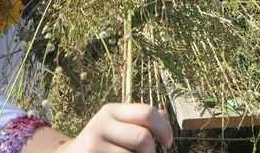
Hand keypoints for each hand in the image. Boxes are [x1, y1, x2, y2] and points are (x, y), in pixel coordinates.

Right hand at [57, 103, 172, 152]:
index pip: (146, 113)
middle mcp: (100, 124)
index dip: (164, 128)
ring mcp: (92, 145)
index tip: (168, 142)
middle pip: (143, 138)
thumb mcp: (117, 126)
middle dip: (151, 152)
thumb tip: (165, 117)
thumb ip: (140, 121)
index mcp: (110, 111)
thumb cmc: (101, 144)